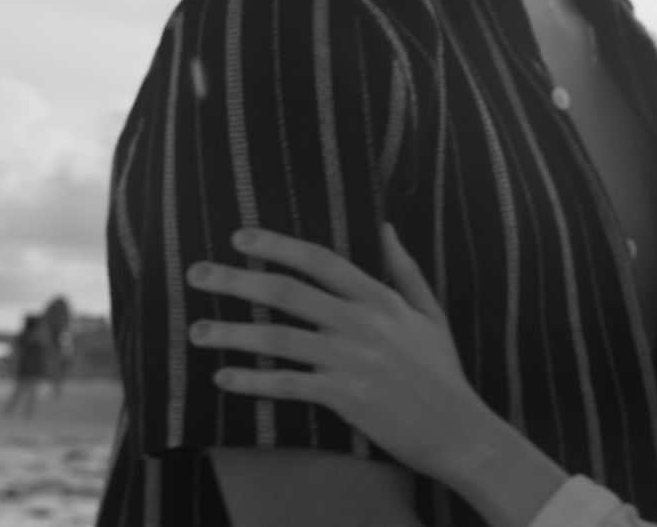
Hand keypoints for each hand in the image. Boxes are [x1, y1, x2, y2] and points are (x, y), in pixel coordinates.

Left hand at [185, 223, 497, 481]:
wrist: (460, 429)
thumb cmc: (442, 372)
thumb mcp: (429, 313)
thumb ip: (405, 269)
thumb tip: (385, 227)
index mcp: (382, 299)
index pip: (321, 261)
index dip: (278, 246)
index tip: (239, 237)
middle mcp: (363, 323)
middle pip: (289, 293)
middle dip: (238, 280)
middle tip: (197, 274)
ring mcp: (353, 361)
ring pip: (280, 340)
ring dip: (232, 333)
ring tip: (196, 330)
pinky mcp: (346, 398)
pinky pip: (288, 386)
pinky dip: (252, 381)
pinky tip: (223, 378)